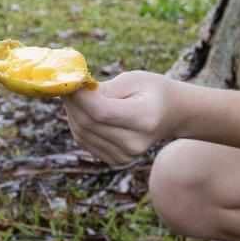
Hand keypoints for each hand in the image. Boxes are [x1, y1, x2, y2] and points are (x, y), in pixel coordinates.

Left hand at [62, 70, 179, 165]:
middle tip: (68, 84)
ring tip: (78, 95)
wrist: (171, 114)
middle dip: (73, 102)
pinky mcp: (116, 160)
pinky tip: (84, 110)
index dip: (80, 97)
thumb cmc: (151, 90)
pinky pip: (84, 141)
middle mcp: (135, 143)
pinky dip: (78, 123)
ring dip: (73, 112)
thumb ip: (105, 88)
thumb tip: (74, 91)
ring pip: (82, 133)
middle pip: (89, 123)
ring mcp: (126, 156)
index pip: (101, 112)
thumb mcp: (133, 79)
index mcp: (145, 118)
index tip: (70, 81)